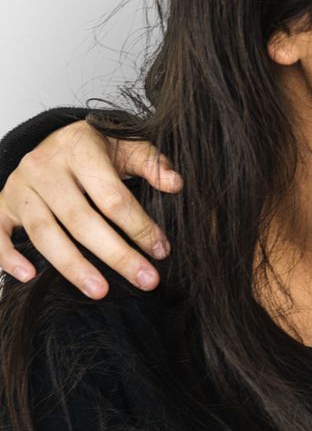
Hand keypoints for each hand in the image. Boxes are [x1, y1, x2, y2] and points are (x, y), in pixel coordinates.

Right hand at [0, 121, 179, 296]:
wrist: (53, 138)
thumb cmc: (97, 149)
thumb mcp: (127, 145)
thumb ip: (152, 163)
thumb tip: (176, 183)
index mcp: (80, 150)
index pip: (113, 196)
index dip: (139, 226)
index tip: (161, 251)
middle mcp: (45, 168)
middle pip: (81, 219)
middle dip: (116, 254)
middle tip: (145, 280)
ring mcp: (20, 188)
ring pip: (44, 233)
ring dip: (73, 266)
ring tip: (100, 292)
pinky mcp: (2, 204)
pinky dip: (7, 257)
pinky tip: (29, 277)